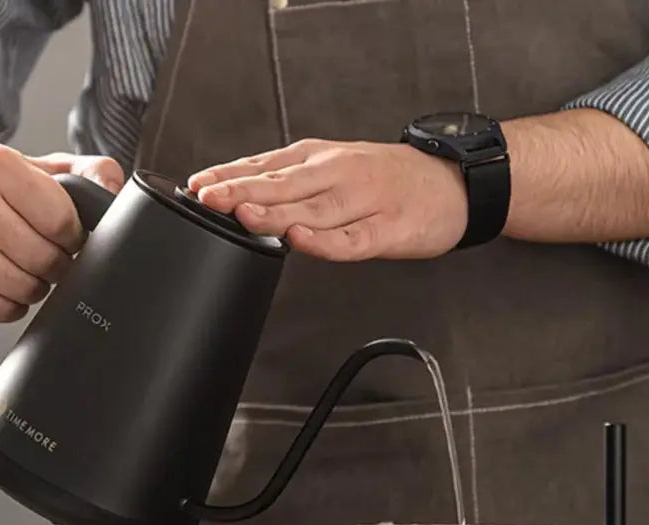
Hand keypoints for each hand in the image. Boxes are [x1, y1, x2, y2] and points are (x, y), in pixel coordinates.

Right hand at [0, 145, 123, 322]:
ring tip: (22, 270)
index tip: (65, 237)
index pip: (62, 221)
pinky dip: (9, 306)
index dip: (74, 238)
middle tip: (46, 259)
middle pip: (44, 259)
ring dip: (34, 288)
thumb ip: (90, 175)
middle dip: (56, 266)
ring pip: (23, 288)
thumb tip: (116, 196)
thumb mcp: (43, 171)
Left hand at [188, 139, 467, 260]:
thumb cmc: (389, 181)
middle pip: (282, 184)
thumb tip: (242, 196)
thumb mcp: (337, 167)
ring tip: (242, 216)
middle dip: (241, 191)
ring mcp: (364, 202)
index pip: (266, 165)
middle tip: (206, 197)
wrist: (452, 185)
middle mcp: (338, 174)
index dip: (230, 175)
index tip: (196, 185)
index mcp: (321, 159)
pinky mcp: (387, 231)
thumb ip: (294, 183)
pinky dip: (324, 241)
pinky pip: (351, 240)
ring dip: (275, 213)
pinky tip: (300, 240)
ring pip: (312, 209)